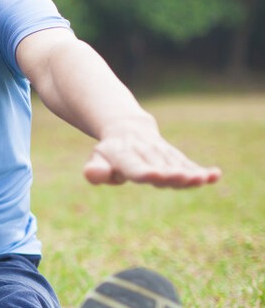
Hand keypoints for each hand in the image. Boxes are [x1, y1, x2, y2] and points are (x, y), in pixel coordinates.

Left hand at [83, 124, 221, 187]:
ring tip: (202, 179)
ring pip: (177, 166)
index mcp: (125, 156)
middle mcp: (146, 153)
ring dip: (190, 173)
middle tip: (185, 178)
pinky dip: (201, 170)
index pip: (135, 167)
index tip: (155, 176)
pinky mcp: (175, 156)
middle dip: (172, 174)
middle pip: (161, 167)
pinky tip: (215, 175)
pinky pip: (189, 164)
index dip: (145, 172)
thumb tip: (92, 174)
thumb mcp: (97, 160)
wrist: (127, 128)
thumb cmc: (109, 153)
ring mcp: (162, 153)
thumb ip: (95, 170)